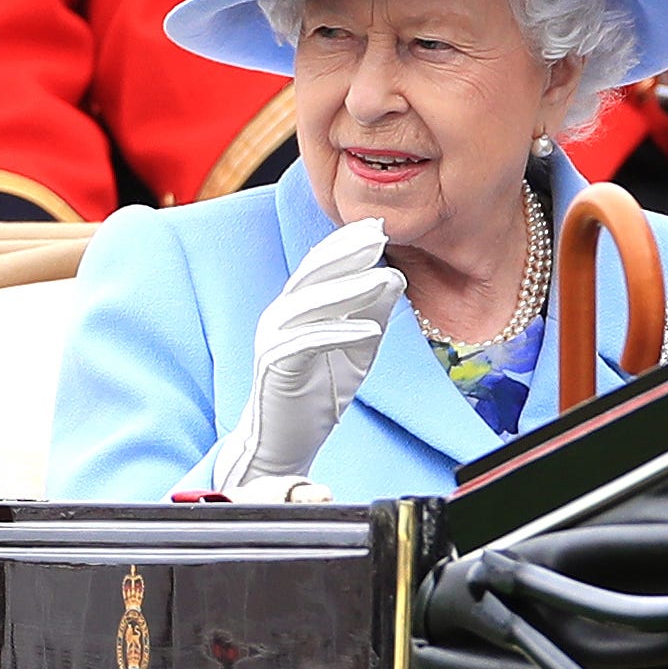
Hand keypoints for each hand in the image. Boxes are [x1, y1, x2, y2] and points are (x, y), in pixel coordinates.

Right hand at [215, 219, 403, 492]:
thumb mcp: (356, 347)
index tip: (377, 225)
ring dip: (350, 289)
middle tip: (378, 234)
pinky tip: (370, 329)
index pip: (320, 266)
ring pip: (311, 304)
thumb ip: (371, 312)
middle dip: (346, 252)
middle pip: (312, 274)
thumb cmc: (320, 393)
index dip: (346, 244)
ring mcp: (274, 339)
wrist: (286, 443)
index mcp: (295, 306)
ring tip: (385, 278)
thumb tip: (394, 276)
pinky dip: (340, 333)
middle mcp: (279, 315)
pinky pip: (309, 342)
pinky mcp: (276, 366)